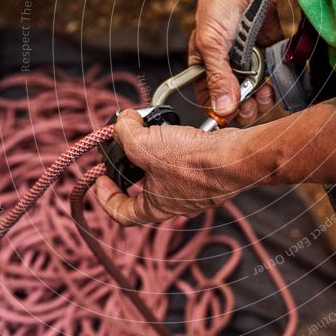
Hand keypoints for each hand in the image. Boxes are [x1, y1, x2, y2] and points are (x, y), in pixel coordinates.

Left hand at [94, 109, 248, 225]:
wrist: (235, 157)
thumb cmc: (194, 162)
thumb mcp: (144, 144)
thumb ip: (125, 132)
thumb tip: (122, 121)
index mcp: (155, 207)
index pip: (122, 213)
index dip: (106, 197)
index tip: (101, 179)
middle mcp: (175, 202)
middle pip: (144, 189)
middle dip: (133, 166)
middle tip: (127, 146)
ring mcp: (194, 189)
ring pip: (166, 173)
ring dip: (156, 152)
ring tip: (153, 132)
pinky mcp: (208, 172)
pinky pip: (186, 161)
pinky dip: (177, 145)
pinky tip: (176, 130)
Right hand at [189, 0, 283, 125]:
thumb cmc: (218, 6)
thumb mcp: (211, 44)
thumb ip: (218, 77)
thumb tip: (222, 109)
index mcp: (205, 66)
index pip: (209, 97)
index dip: (219, 110)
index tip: (230, 117)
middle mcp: (227, 66)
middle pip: (235, 99)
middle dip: (243, 107)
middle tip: (249, 108)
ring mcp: (248, 61)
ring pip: (255, 91)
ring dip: (260, 98)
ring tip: (263, 96)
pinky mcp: (268, 53)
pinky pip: (272, 76)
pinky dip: (274, 83)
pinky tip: (272, 85)